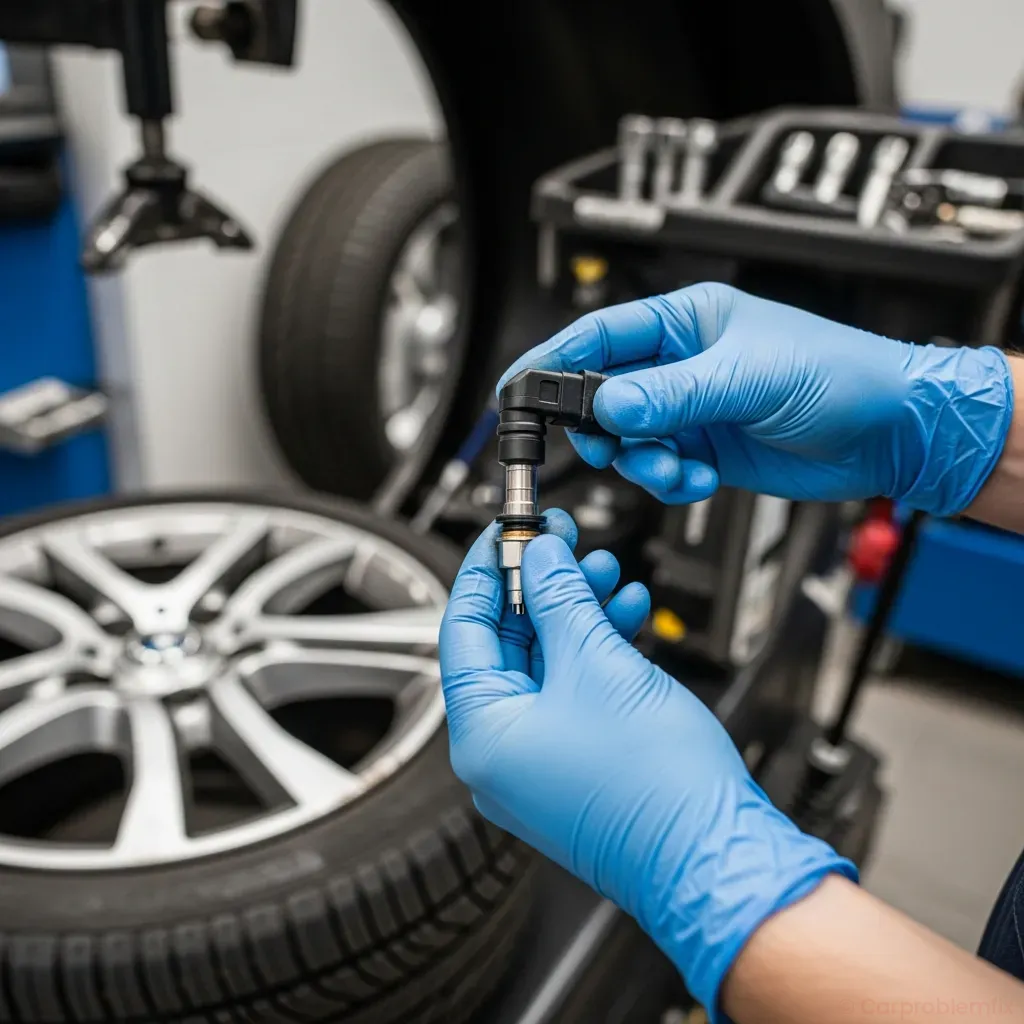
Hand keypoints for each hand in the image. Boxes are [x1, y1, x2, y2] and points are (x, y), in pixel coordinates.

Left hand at [439, 511, 853, 1014]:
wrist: (719, 859)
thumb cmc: (656, 787)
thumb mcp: (597, 663)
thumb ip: (559, 599)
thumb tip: (540, 557)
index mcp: (483, 734)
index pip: (465, 629)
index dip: (487, 570)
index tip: (508, 531)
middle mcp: (501, 755)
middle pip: (508, 645)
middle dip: (543, 586)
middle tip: (566, 541)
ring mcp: (541, 764)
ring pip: (548, 666)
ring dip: (577, 612)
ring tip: (608, 571)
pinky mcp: (580, 767)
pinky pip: (575, 693)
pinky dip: (598, 650)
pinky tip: (627, 615)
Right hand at [499, 283, 1012, 516]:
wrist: (892, 432)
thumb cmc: (841, 374)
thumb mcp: (748, 377)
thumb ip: (671, 394)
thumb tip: (609, 405)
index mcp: (685, 321)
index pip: (598, 336)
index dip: (553, 362)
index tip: (519, 390)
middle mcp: (680, 364)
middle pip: (603, 394)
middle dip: (600, 427)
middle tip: (609, 446)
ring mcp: (690, 409)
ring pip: (628, 439)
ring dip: (641, 462)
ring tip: (676, 468)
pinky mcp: (704, 449)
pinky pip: (659, 468)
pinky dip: (669, 481)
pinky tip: (699, 479)